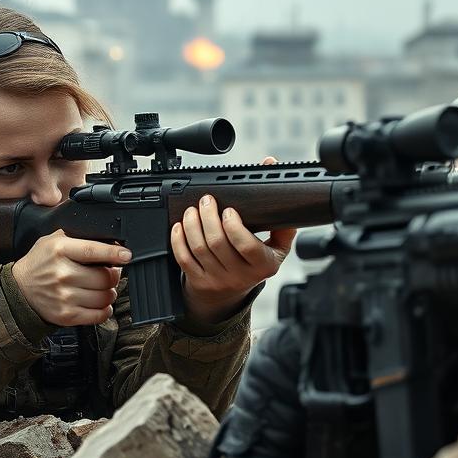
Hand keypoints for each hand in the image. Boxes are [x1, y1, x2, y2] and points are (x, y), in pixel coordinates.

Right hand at [11, 230, 129, 325]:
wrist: (20, 289)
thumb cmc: (41, 262)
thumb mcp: (54, 240)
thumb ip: (79, 238)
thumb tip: (111, 241)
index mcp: (60, 250)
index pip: (93, 251)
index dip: (114, 253)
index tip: (127, 255)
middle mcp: (62, 274)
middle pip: (105, 278)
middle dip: (113, 276)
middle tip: (110, 273)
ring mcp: (64, 297)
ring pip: (105, 297)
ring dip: (110, 293)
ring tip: (102, 288)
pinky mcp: (67, 315)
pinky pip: (98, 315)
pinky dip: (105, 309)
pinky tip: (99, 302)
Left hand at [171, 156, 295, 323]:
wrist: (233, 293)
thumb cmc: (255, 259)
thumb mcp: (276, 242)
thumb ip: (278, 207)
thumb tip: (270, 165)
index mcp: (263, 265)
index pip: (247, 246)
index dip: (234, 226)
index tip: (229, 210)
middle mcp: (240, 276)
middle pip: (218, 243)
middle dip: (208, 217)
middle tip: (206, 201)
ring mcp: (218, 280)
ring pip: (199, 249)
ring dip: (192, 225)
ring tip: (192, 211)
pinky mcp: (199, 281)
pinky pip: (184, 259)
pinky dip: (179, 240)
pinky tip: (180, 226)